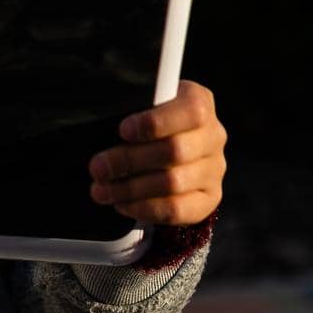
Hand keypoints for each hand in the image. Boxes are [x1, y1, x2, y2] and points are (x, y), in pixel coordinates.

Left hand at [86, 79, 225, 225]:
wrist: (171, 148)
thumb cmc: (150, 122)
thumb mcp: (144, 106)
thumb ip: (133, 111)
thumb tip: (105, 130)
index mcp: (199, 103)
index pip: (190, 111)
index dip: (154, 122)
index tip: (123, 130)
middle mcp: (212, 136)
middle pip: (174, 151)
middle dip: (129, 160)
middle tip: (98, 167)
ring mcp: (214, 170)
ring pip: (173, 183)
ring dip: (130, 189)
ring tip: (101, 190)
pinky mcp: (208, 198)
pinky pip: (176, 210)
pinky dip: (144, 208)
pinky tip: (122, 203)